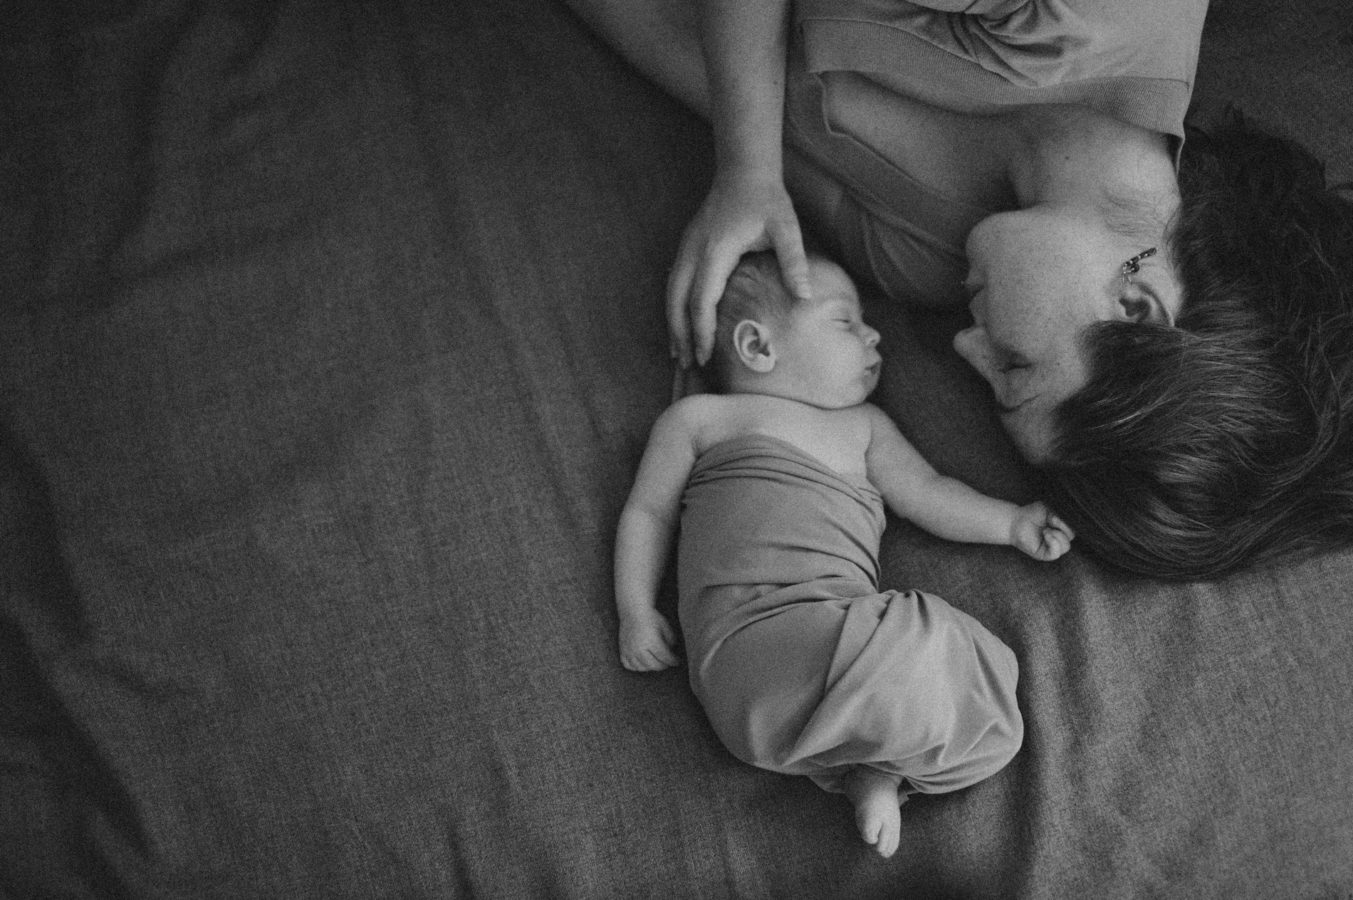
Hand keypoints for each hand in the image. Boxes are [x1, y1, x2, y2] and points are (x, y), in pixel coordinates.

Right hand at [618, 608, 680, 671]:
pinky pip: (628, 665)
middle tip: (667, 663)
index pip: (664, 657)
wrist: (634, 611)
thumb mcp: (666, 627)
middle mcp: (639, 647)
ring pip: (641, 667)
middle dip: (663, 666)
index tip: (677, 662)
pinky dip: (636, 667)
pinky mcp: (622, 650)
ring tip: (656, 663)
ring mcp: (629, 650)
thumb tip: (671, 653)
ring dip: (650, 667)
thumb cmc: (652, 618)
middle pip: (653, 665)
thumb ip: (671, 642)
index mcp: (652, 641)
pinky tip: (642, 663)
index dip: (672, 661)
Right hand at [666, 168, 810, 367]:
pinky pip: (674, 283)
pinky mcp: (687, 247)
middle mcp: (693, 251)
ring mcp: (686, 248)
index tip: (706, 356)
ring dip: (673, 323)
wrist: (744, 170)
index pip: (702, 300)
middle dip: (681, 334)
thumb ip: (794, 262)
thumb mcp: (787, 228)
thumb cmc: (767, 199)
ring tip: (679, 353)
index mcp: (716, 251)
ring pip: (670, 293)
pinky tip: (680, 324)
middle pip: (677, 301)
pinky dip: (674, 307)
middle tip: (688, 365)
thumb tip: (805, 297)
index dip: (702, 331)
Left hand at [1010, 501, 1074, 560]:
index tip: (1057, 515)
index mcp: (1061, 529)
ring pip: (1066, 547)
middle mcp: (1058, 539)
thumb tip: (1064, 524)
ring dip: (1057, 535)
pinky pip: (1055, 553)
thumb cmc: (1032, 514)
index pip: (1074, 529)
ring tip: (1046, 529)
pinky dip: (1053, 542)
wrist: (1015, 521)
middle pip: (1071, 537)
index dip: (1069, 522)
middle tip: (1051, 520)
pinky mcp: (1044, 555)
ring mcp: (1052, 548)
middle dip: (1063, 527)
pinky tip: (1045, 534)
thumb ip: (1060, 515)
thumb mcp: (1049, 509)